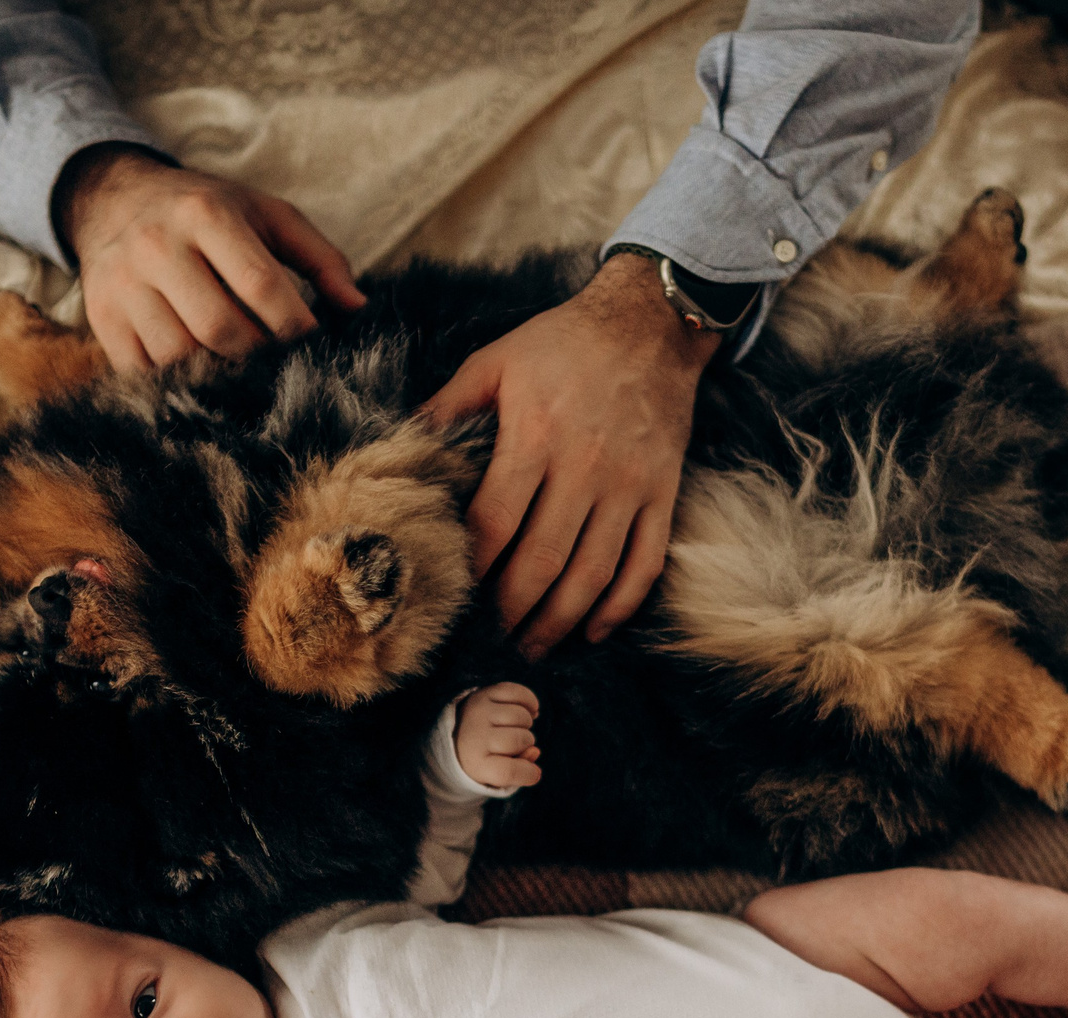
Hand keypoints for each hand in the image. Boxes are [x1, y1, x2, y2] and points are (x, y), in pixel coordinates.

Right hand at [58, 144, 365, 371]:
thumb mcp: (266, 215)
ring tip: (241, 369)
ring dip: (218, 375)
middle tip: (278, 365)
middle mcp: (158, 246)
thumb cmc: (208, 213)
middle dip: (258, 357)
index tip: (313, 344)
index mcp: (206, 214)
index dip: (295, 327)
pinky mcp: (102, 318)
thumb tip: (358, 308)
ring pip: (179, 357)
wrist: (114, 199)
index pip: (260, 285)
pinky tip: (200, 377)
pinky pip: (143, 372)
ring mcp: (123, 284)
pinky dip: (177, 385)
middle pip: (219, 328)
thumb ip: (320, 257)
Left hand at [423, 252, 718, 657]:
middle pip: (543, 561)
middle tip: (489, 640)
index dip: (473, 570)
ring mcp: (629, 485)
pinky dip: (620, 606)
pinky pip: (645, 563)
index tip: (455, 598)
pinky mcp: (663, 493)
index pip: (496, 523)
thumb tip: (404, 448)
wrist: (651, 321)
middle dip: (512, 611)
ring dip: (561, 620)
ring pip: (594, 573)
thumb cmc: (565, 340)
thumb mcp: (495, 358)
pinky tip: (594, 630)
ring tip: (532, 646)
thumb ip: (449, 407)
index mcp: (536, 435)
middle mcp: (585, 467)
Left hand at [454, 683, 541, 788]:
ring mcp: (479, 712)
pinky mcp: (485, 693)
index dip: (528, 774)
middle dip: (527, 744)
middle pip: (520, 740)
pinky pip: (519, 693)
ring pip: (521, 716)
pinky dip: (530, 702)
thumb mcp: (496, 775)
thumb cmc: (485, 759)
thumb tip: (534, 751)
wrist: (456, 734)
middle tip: (517, 745)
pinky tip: (529, 711)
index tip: (533, 773)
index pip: (508, 771)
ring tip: (518, 728)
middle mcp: (474, 736)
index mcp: (475, 763)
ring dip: (527, 724)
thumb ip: (519, 770)